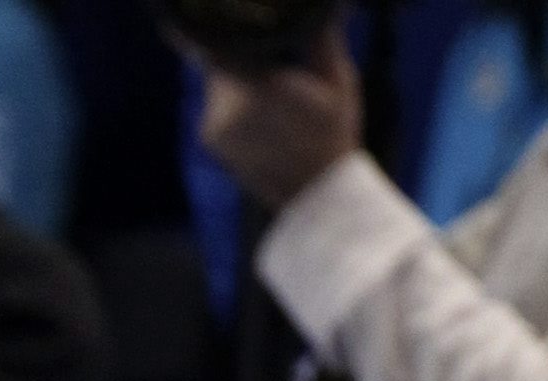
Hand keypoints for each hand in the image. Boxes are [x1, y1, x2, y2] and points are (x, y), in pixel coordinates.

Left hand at [196, 24, 361, 213]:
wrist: (316, 195)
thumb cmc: (333, 134)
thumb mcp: (337, 77)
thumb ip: (319, 35)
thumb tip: (321, 4)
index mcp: (254, 89)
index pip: (221, 45)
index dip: (226, 27)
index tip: (235, 14)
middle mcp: (224, 110)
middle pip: (218, 60)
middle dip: (239, 50)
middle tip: (268, 47)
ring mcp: (213, 129)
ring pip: (217, 81)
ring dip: (236, 73)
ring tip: (270, 76)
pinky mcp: (211, 142)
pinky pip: (217, 104)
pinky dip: (232, 96)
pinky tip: (260, 102)